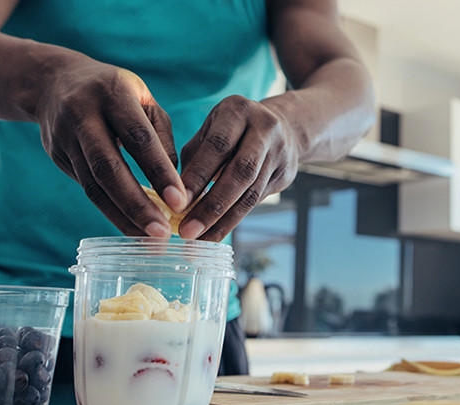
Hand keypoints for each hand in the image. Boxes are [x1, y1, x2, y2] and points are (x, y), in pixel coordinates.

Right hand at [36, 57, 187, 236]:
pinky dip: (110, 212)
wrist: (53, 82)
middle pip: (109, 168)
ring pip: (94, 185)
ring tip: (149, 240)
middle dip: (137, 204)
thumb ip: (160, 138)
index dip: (159, 171)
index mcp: (113, 93)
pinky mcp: (57, 156)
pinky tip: (131, 228)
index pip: (138, 138)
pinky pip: (87, 189)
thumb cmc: (114, 93)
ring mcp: (65, 137)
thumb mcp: (142, 100)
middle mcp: (83, 115)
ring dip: (122, 217)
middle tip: (162, 234)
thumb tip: (176, 184)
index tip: (180, 201)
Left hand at [178, 95, 298, 240]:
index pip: (217, 146)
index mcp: (238, 111)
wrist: (283, 127)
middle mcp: (264, 128)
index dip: (198, 177)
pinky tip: (214, 233)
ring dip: (223, 221)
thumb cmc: (231, 131)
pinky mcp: (286, 174)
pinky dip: (233, 220)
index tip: (176, 203)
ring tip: (199, 239)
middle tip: (187, 231)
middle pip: (240, 173)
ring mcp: (280, 152)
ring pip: (251, 193)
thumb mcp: (210, 130)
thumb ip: (193, 158)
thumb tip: (173, 196)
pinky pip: (257, 201)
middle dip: (212, 206)